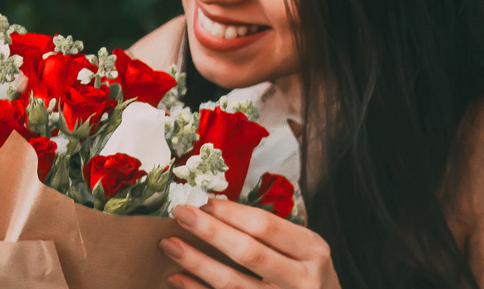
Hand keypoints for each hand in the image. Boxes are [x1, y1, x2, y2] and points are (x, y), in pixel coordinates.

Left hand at [159, 198, 340, 288]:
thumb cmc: (306, 272)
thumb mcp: (302, 248)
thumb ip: (269, 233)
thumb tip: (211, 211)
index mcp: (313, 251)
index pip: (266, 227)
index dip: (232, 213)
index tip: (204, 202)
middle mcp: (303, 280)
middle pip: (249, 253)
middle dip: (210, 232)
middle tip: (181, 214)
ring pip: (233, 283)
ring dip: (197, 263)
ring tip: (170, 245)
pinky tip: (178, 277)